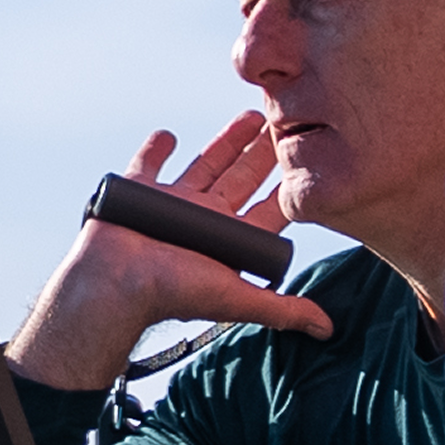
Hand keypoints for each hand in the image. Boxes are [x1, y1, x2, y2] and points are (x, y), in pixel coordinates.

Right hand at [7, 112, 331, 392]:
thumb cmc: (174, 292)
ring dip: (227, 142)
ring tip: (250, 115)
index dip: (287, 185)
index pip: (268, 209)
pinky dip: (156, 149)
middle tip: (283, 122)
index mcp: (228, 242)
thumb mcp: (238, 299)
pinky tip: (167, 134)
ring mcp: (171, 204)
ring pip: (205, 165)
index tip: (307, 156)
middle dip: (263, 154)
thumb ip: (283, 309)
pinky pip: (148, 164)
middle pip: (241, 180)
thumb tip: (328, 329)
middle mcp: (203, 221)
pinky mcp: (138, 191)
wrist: (116, 283)